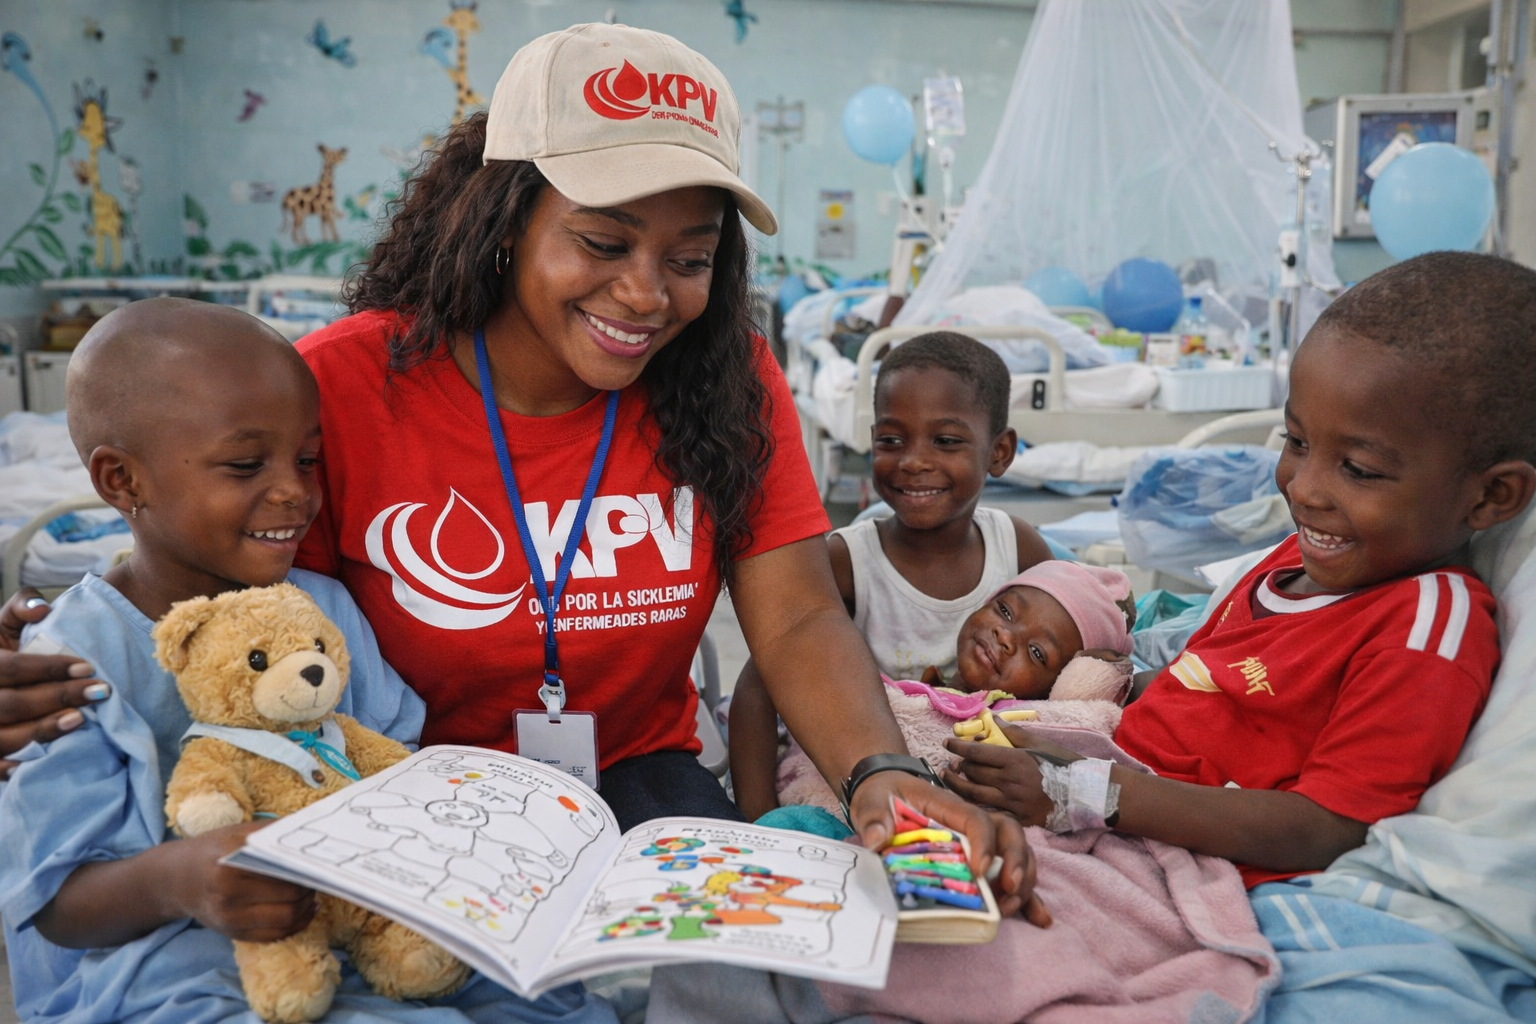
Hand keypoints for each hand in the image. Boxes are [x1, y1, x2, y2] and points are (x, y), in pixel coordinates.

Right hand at [0, 589, 110, 777]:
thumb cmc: (2, 652)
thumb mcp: (4, 626)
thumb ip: (20, 608)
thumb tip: (42, 610)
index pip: (12, 668)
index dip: (49, 669)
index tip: (88, 668)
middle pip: (13, 704)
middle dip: (58, 698)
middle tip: (100, 692)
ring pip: (5, 737)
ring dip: (45, 730)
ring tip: (81, 720)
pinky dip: (16, 768)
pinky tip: (49, 759)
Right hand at [169, 821, 317, 941]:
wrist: (178, 879)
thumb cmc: (214, 850)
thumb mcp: (239, 833)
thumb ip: (273, 832)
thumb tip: (310, 830)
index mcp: (230, 867)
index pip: (284, 873)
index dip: (308, 870)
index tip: (320, 863)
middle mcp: (228, 897)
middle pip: (289, 898)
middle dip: (310, 888)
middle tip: (317, 876)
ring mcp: (230, 920)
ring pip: (286, 919)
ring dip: (306, 907)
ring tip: (311, 893)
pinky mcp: (234, 935)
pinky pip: (276, 935)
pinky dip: (296, 924)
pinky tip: (304, 910)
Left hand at [848, 769, 1050, 926]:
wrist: (885, 791)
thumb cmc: (882, 795)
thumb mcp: (872, 800)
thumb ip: (874, 817)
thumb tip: (877, 840)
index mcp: (949, 807)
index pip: (978, 820)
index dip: (984, 843)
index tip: (979, 870)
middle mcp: (972, 823)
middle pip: (1010, 834)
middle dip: (1016, 862)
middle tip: (1006, 890)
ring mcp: (981, 842)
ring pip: (1017, 856)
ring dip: (1022, 882)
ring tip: (1009, 909)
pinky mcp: (981, 863)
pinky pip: (1010, 878)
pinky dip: (1027, 898)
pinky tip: (1039, 919)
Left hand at [943, 723, 1077, 826]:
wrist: (1085, 794)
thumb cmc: (1063, 765)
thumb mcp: (1040, 743)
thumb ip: (1013, 732)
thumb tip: (991, 719)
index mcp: (1014, 759)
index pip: (977, 752)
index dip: (958, 746)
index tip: (946, 743)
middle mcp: (1009, 781)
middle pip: (973, 773)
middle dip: (958, 766)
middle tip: (951, 763)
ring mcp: (1012, 802)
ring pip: (975, 794)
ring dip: (958, 786)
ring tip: (950, 779)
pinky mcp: (1018, 819)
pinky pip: (990, 812)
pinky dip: (975, 805)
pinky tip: (967, 800)